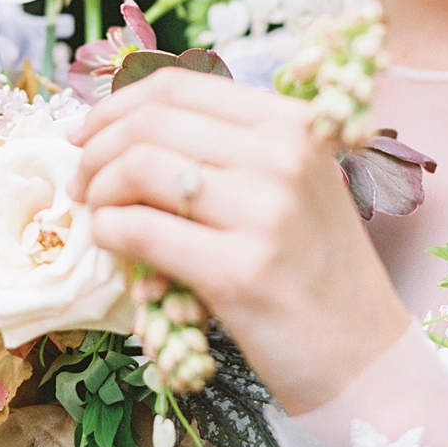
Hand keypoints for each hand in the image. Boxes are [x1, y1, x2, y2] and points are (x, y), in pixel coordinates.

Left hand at [69, 67, 410, 415]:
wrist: (366, 359)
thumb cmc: (316, 272)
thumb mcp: (293, 187)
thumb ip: (229, 151)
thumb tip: (126, 128)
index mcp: (293, 125)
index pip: (180, 86)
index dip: (116, 106)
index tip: (84, 133)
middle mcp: (284, 157)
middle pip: (152, 122)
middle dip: (96, 149)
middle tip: (81, 182)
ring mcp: (265, 212)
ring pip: (139, 168)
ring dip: (98, 191)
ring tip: (97, 215)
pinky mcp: (239, 272)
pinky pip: (140, 231)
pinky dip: (109, 233)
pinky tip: (114, 246)